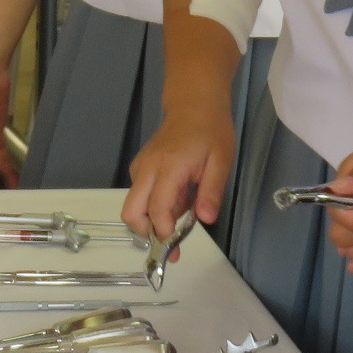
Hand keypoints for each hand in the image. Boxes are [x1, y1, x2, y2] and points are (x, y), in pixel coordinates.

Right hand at [123, 104, 234, 239]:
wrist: (194, 105)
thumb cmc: (211, 131)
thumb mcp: (221, 161)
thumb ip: (211, 191)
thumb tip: (206, 220)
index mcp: (168, 167)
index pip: (156, 208)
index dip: (163, 232)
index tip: (176, 247)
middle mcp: (147, 168)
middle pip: (130, 212)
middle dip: (147, 233)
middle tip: (172, 241)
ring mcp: (140, 168)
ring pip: (134, 206)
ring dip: (154, 219)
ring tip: (184, 210)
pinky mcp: (139, 168)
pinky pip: (140, 195)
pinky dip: (154, 206)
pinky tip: (177, 198)